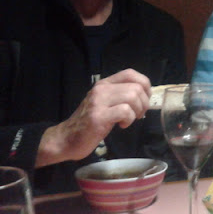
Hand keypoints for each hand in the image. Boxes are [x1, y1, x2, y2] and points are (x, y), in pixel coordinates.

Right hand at [36, 68, 150, 166]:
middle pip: (136, 87)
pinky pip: (125, 111)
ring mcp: (99, 102)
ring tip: (130, 119)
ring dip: (137, 111)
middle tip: (138, 114)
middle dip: (144, 102)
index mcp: (104, 84)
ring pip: (132, 96)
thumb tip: (144, 94)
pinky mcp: (98, 116)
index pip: (130, 73)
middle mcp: (101, 89)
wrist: (66, 139)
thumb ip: (120, 95)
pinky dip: (129, 119)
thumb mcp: (105, 103)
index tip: (145, 98)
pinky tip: (122, 125)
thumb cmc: (90, 122)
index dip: (144, 84)